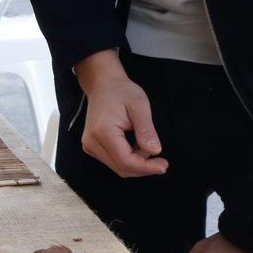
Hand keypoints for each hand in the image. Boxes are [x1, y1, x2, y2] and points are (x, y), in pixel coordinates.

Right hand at [74, 52, 165, 177]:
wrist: (103, 84)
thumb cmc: (121, 92)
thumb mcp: (140, 106)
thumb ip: (146, 130)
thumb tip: (155, 151)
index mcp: (103, 131)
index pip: (126, 161)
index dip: (146, 167)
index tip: (163, 165)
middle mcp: (91, 141)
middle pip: (121, 168)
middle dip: (143, 168)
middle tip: (161, 161)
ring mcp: (89, 145)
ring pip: (117, 167)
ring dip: (136, 163)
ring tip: (146, 146)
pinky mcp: (91, 146)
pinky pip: (113, 161)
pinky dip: (128, 159)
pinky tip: (136, 147)